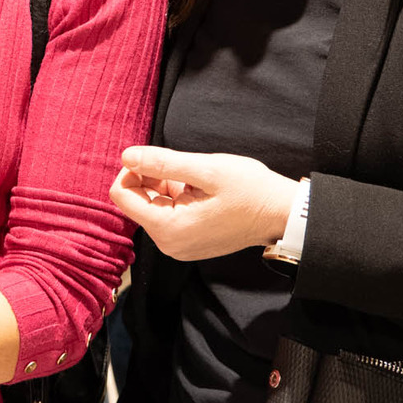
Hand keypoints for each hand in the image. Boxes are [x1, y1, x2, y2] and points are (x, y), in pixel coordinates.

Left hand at [108, 146, 299, 262]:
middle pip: (134, 201)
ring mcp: (178, 246)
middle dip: (152, 178)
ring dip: (166, 186)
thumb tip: (126, 156)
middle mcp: (168, 244)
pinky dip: (177, 196)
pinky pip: (166, 214)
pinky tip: (202, 191)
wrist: (282, 215)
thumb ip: (163, 162)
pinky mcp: (187, 242)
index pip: (121, 195)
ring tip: (198, 181)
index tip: (159, 160)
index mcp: (168, 228)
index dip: (133, 170)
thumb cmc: (250, 190)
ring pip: (151, 205)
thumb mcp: (207, 169)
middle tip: (186, 171)